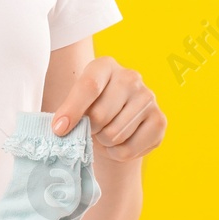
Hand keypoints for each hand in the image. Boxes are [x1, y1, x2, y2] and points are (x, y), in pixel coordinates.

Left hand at [50, 57, 165, 166]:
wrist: (116, 122)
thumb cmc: (89, 109)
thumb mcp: (74, 103)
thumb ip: (67, 112)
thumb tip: (60, 128)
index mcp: (105, 66)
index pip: (89, 86)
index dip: (72, 110)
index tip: (59, 129)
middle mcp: (130, 77)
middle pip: (100, 115)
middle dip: (89, 129)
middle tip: (91, 128)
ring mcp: (148, 98)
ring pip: (114, 135)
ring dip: (103, 142)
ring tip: (105, 133)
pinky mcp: (159, 121)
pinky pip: (129, 149)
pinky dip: (118, 153)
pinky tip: (119, 142)